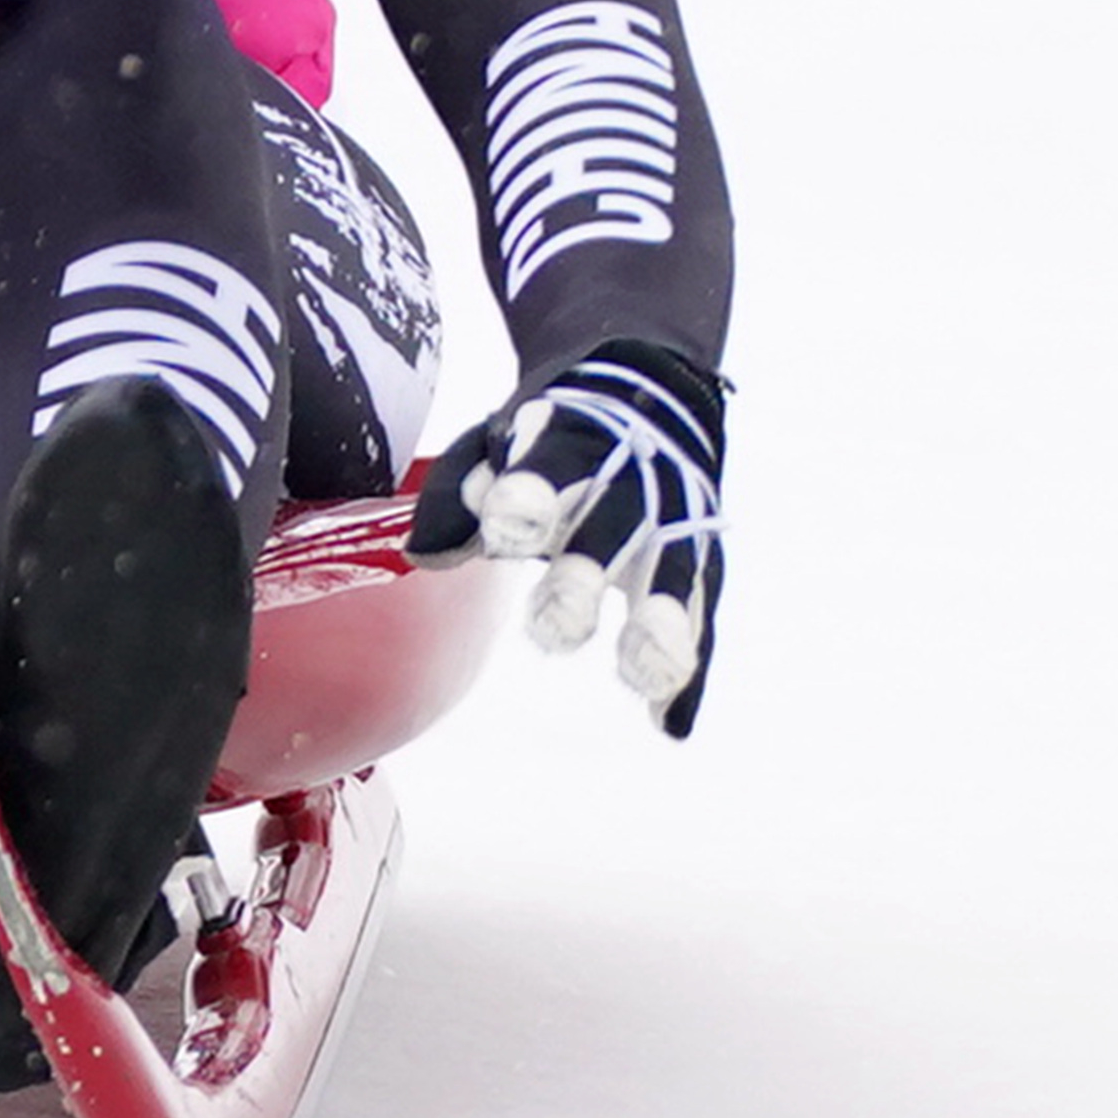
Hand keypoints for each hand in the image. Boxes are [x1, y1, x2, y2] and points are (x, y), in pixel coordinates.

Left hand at [408, 341, 725, 735]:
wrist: (652, 394)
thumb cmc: (548, 439)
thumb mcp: (498, 443)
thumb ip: (459, 494)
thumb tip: (419, 556)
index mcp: (568, 447)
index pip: (545, 470)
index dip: (525, 498)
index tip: (505, 527)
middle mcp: (627, 485)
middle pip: (608, 533)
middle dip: (583, 578)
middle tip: (555, 628)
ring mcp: (672, 523)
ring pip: (669, 575)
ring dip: (658, 627)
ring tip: (647, 675)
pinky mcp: (699, 562)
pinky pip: (698, 619)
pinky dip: (686, 671)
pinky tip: (671, 722)